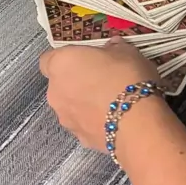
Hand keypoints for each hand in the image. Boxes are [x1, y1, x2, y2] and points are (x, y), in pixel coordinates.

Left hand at [40, 38, 160, 151]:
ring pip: (69, 106)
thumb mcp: (126, 52)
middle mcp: (55, 92)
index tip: (82, 59)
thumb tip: (112, 47)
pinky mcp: (79, 137)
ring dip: (83, 103)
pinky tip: (113, 119)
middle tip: (100, 79)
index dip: (65, 59)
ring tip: (109, 102)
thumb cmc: (127, 78)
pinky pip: (82, 124)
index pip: (48, 59)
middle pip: (59, 85)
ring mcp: (65, 117)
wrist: (137, 124)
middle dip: (75, 82)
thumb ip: (113, 48)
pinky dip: (93, 121)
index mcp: (61, 64)